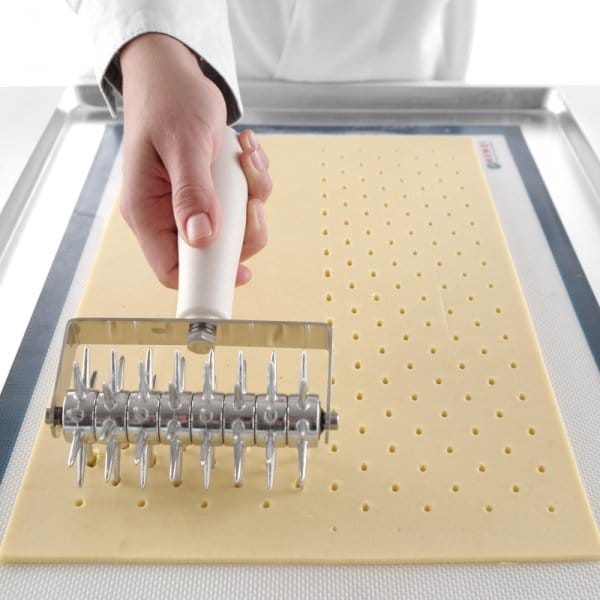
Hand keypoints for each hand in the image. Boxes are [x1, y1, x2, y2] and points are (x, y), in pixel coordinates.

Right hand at [119, 33, 270, 288]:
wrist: (172, 75)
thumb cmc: (168, 102)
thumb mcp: (183, 144)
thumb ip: (192, 193)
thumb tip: (202, 238)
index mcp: (148, 211)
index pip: (172, 269)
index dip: (206, 280)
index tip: (243, 272)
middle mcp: (168, 214)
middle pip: (214, 253)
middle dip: (245, 229)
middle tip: (253, 199)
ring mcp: (191, 204)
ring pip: (235, 229)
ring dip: (253, 197)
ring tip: (247, 158)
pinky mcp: (210, 191)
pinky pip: (242, 203)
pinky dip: (253, 181)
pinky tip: (246, 151)